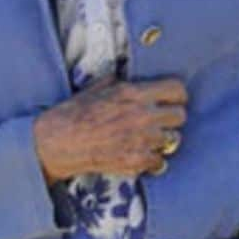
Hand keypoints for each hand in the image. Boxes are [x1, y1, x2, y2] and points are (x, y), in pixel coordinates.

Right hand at [33, 77, 188, 182]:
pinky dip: (150, 159)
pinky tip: (136, 154)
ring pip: (172, 139)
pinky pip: (160, 161)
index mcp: (133, 93)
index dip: (175, 95)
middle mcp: (142, 116)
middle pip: (180, 115)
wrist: (58, 143)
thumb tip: (129, 77)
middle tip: (157, 121)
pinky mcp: (138, 161)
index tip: (170, 99)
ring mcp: (142, 140)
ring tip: (144, 139)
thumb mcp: (95, 88)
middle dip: (170, 117)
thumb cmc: (72, 114)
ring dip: (161, 139)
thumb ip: (118, 82)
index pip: (177, 90)